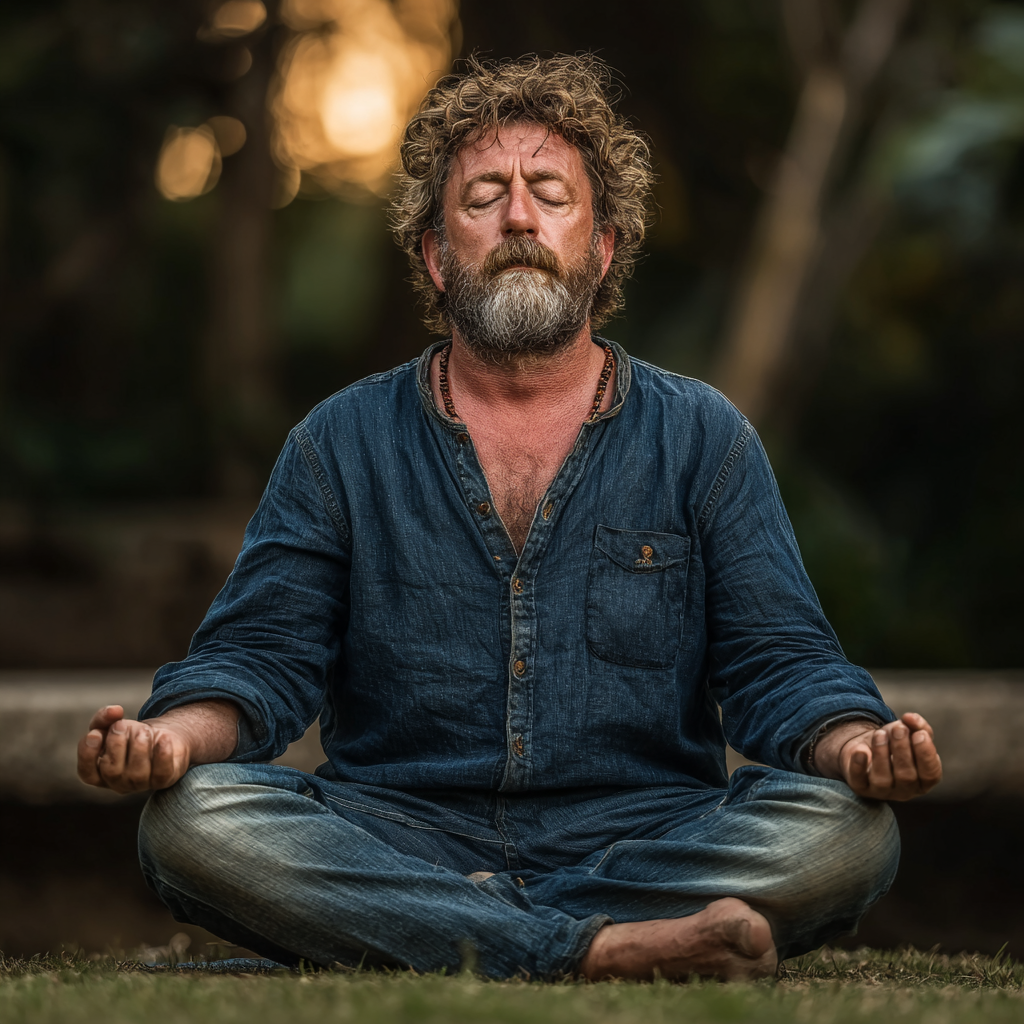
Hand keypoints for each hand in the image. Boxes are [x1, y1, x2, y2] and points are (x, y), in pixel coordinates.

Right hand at [77, 705, 192, 793]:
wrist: (162, 737)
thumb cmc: (130, 735)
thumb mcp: (111, 724)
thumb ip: (104, 717)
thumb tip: (114, 711)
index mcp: (99, 772)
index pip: (87, 773)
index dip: (88, 755)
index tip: (96, 733)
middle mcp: (118, 782)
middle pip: (111, 771)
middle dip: (116, 744)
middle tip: (123, 724)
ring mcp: (141, 784)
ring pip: (137, 774)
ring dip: (140, 746)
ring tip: (144, 730)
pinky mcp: (163, 780)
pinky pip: (162, 772)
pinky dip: (163, 754)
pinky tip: (163, 738)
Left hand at [815, 712, 941, 800]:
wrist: (865, 749)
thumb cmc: (894, 745)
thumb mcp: (910, 732)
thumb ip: (918, 725)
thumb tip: (910, 718)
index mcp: (923, 780)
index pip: (931, 775)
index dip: (926, 755)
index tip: (920, 734)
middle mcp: (904, 791)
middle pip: (906, 777)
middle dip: (902, 750)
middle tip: (898, 729)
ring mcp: (881, 791)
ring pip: (882, 780)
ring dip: (881, 753)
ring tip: (880, 733)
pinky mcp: (860, 787)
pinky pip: (858, 781)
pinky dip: (858, 765)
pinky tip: (860, 751)